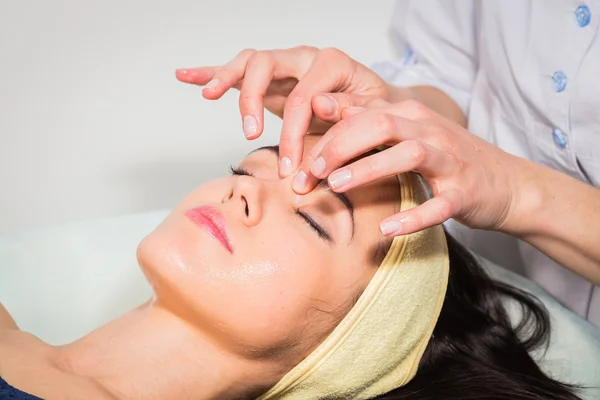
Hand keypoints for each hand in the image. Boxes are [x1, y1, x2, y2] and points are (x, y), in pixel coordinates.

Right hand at [175, 47, 408, 175]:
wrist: (374, 104)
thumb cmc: (373, 110)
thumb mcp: (374, 112)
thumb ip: (352, 110)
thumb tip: (322, 107)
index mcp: (331, 64)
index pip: (302, 96)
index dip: (294, 133)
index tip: (291, 167)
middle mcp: (303, 58)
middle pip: (265, 64)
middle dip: (253, 100)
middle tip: (252, 135)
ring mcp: (284, 66)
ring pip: (248, 62)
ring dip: (226, 78)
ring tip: (208, 94)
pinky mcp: (271, 79)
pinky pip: (237, 71)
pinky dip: (211, 72)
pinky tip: (186, 75)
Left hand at [292, 99, 522, 235]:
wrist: (506, 183)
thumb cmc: (446, 158)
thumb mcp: (407, 132)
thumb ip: (367, 119)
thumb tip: (322, 105)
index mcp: (412, 115)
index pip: (362, 114)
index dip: (326, 133)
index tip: (298, 159)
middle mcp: (430, 131)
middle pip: (380, 124)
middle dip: (340, 145)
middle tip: (310, 172)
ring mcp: (450, 161)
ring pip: (409, 155)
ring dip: (370, 169)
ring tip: (337, 186)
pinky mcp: (464, 193)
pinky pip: (438, 205)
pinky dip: (412, 217)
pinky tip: (386, 229)